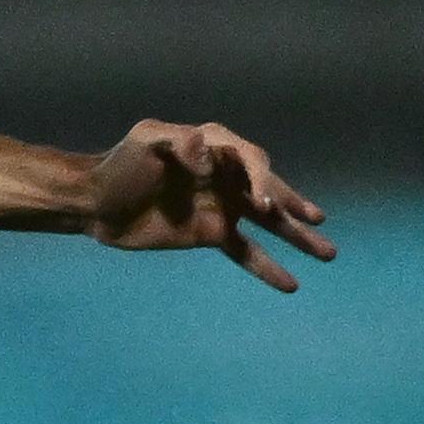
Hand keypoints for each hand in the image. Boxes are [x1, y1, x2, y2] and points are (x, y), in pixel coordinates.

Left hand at [86, 120, 336, 291]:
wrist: (96, 202)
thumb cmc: (119, 165)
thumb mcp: (144, 141)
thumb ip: (178, 141)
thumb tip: (207, 151)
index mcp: (215, 146)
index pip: (251, 160)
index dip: (262, 180)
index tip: (264, 204)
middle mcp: (227, 175)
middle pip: (270, 190)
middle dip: (295, 205)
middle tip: (318, 221)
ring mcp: (223, 206)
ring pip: (269, 223)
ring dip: (297, 237)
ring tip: (328, 254)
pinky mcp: (213, 234)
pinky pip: (247, 252)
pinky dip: (268, 267)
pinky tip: (291, 283)